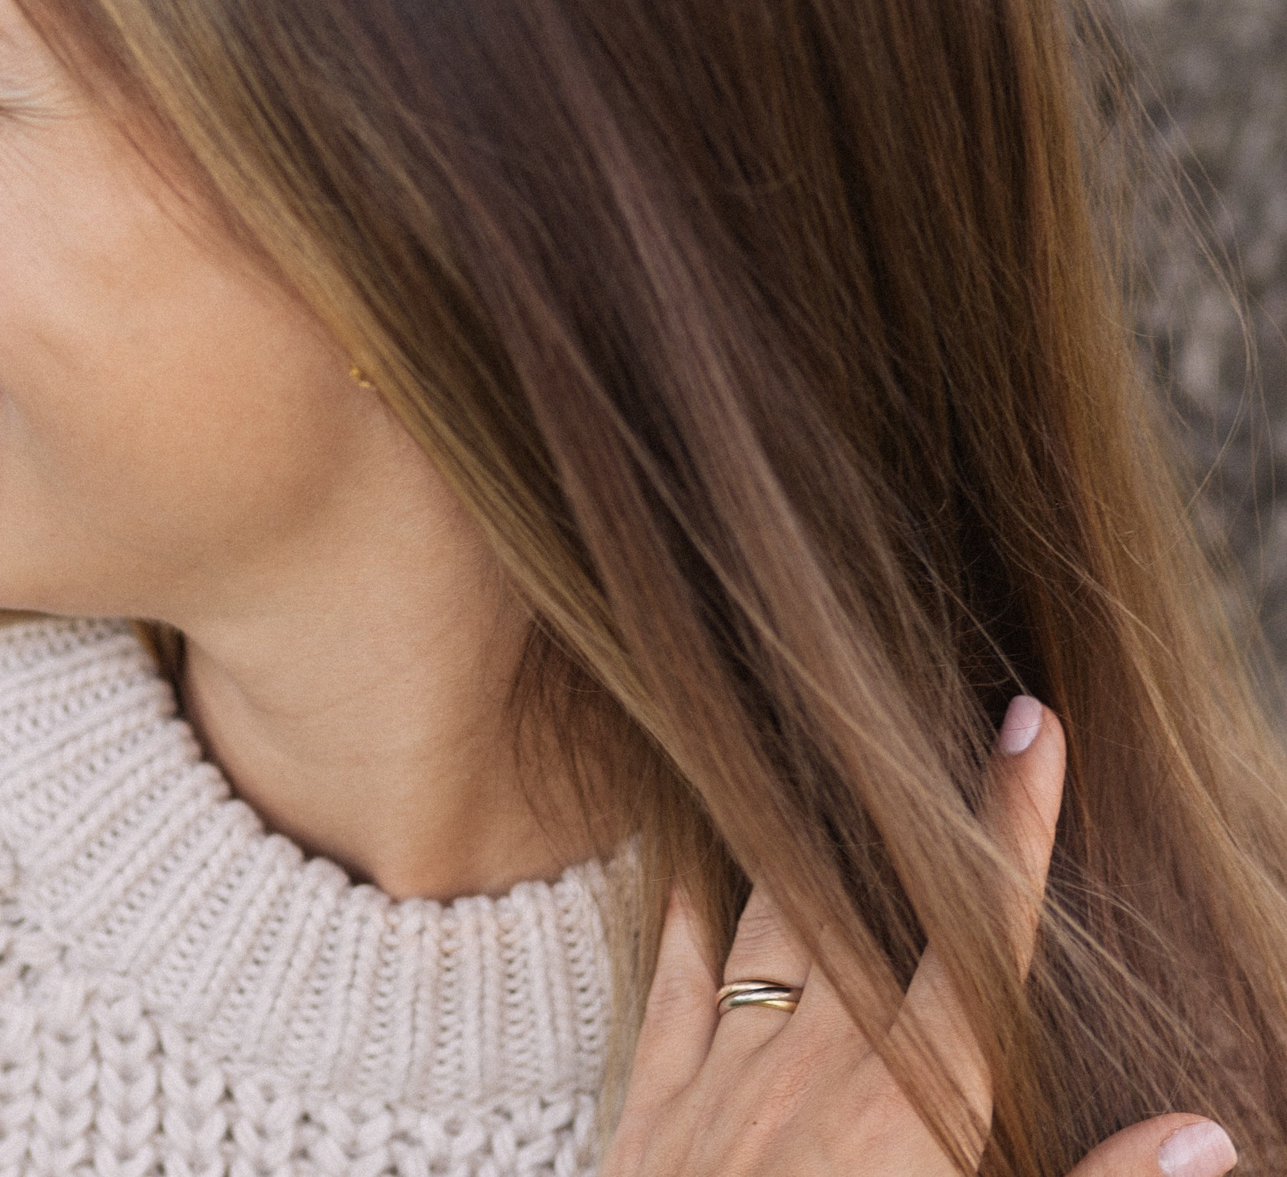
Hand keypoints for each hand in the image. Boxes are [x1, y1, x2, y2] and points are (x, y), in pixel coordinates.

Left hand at [601, 697, 1237, 1176]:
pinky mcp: (657, 1100)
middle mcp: (818, 1061)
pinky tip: (688, 867)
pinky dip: (685, 914)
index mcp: (911, 1099)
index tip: (1034, 726)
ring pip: (770, 921)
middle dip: (910, 812)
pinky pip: (674, 980)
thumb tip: (1201, 1135)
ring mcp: (729, 1072)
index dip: (1014, 826)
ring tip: (824, 770)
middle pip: (871, 903)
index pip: (983, 940)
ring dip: (805, 849)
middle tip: (931, 722)